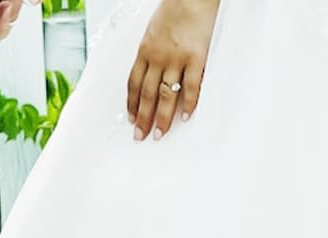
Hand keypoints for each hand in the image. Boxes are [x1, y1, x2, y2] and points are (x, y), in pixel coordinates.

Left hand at [127, 0, 217, 140]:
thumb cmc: (175, 10)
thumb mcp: (154, 31)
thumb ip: (151, 53)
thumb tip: (150, 75)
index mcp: (145, 50)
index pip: (134, 84)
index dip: (132, 104)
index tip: (131, 119)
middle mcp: (158, 57)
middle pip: (147, 95)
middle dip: (143, 118)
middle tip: (141, 136)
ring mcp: (177, 59)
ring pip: (166, 95)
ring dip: (162, 117)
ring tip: (159, 133)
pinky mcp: (196, 59)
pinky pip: (191, 87)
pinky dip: (188, 104)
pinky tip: (184, 117)